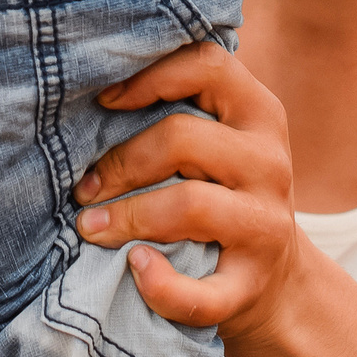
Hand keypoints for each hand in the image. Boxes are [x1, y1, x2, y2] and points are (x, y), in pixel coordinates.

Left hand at [71, 42, 306, 341]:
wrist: (275, 279)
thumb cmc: (220, 191)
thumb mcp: (217, 138)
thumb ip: (178, 105)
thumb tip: (91, 88)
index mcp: (258, 112)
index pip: (207, 64)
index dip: (149, 76)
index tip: (103, 100)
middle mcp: (269, 162)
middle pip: (182, 138)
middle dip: (120, 162)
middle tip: (82, 189)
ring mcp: (266, 224)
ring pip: (188, 205)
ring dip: (126, 217)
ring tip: (90, 226)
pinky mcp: (253, 283)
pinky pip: (202, 293)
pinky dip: (161, 286)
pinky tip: (135, 269)